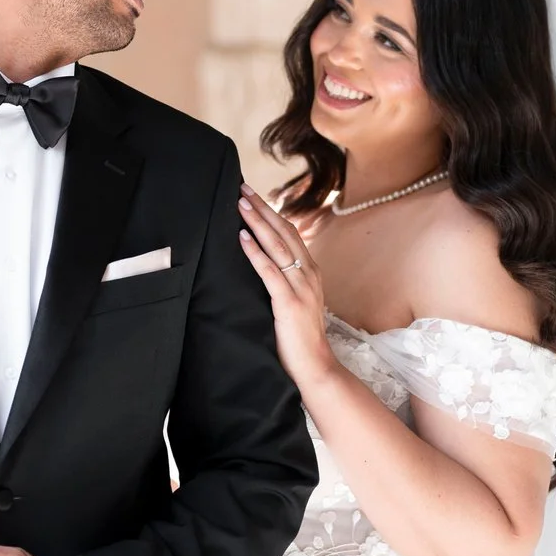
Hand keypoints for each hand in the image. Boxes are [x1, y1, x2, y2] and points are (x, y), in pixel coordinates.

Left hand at [237, 184, 331, 380]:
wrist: (315, 366)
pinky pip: (270, 271)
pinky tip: (242, 238)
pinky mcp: (289, 302)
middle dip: (262, 209)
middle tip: (242, 189)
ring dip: (257, 222)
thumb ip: (284, 281)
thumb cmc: (298, 336)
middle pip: (284, 232)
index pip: (290, 234)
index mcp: (310, 272)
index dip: (272, 213)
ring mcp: (301, 287)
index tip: (253, 197)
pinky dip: (255, 252)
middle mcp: (309, 274)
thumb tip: (261, 261)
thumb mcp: (294, 300)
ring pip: (277, 246)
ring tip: (240, 204)